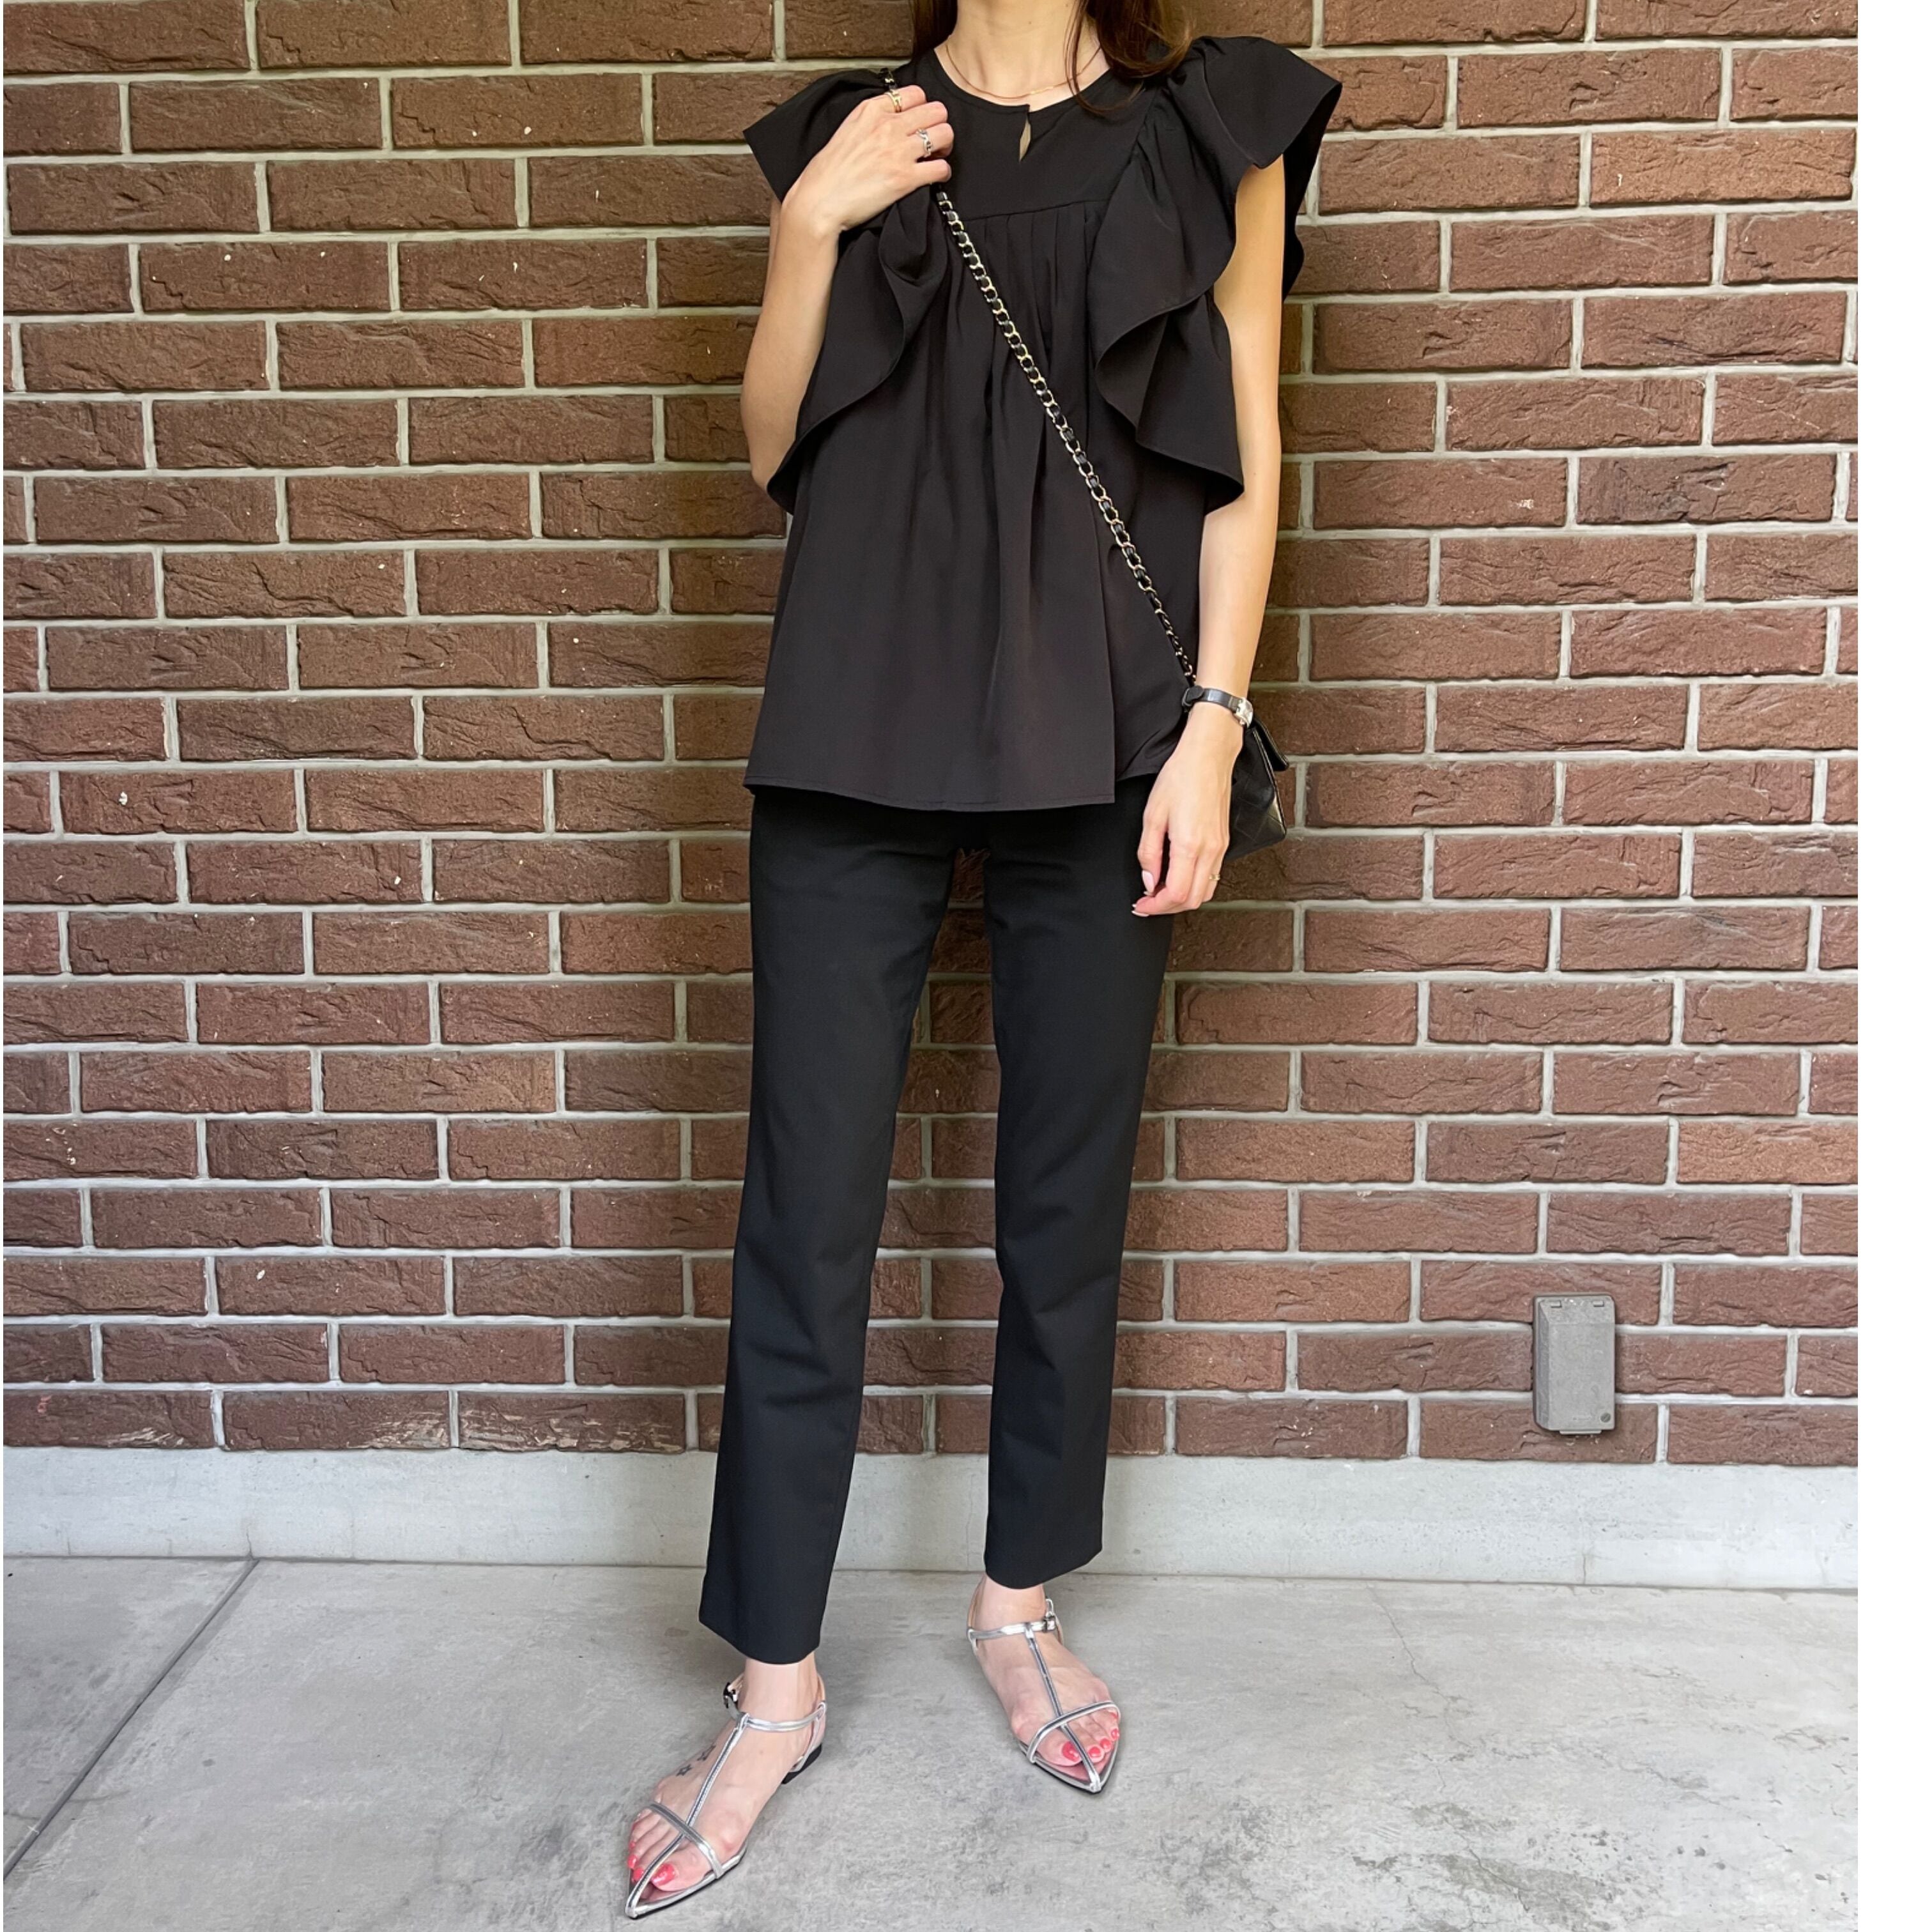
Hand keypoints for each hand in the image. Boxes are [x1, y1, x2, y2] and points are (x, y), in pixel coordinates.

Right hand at [784, 86, 952, 238]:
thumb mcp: (847, 130)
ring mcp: (898, 151)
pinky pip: (941, 168)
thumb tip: (890, 120)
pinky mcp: (905, 178)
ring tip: (935, 157)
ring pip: (944, 134)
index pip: (914, 93)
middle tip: (933, 141)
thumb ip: (871, 121)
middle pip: (936, 110)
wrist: (819, 201)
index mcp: (871, 110)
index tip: (919, 122)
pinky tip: (934, 177)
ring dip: (945, 147)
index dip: (922, 108)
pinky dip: (943, 173)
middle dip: (939, 125)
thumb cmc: (828, 173)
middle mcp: (887, 126)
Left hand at [1134, 703, 1241, 915]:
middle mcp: (1210, 850)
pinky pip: (1212, 877)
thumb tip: (1148, 880)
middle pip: (1193, 900)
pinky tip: (1178, 877)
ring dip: (1183, 899)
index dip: (1155, 907)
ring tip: (1161, 892)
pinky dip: (1195, 886)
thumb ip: (1148, 853)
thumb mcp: (1152, 815)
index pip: (1175, 894)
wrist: (1208, 757)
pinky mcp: (1224, 842)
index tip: (1141, 905)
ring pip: (1206, 892)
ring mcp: (1220, 848)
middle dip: (1168, 908)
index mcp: (1189, 845)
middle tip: (1148, 902)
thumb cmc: (1181, 778)